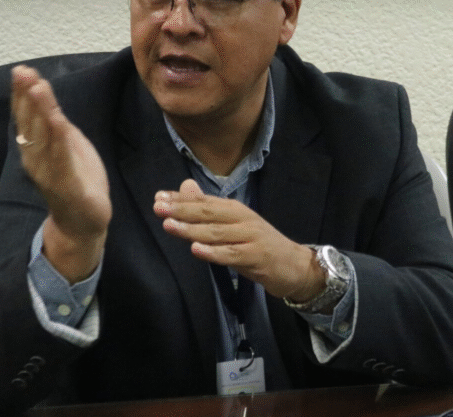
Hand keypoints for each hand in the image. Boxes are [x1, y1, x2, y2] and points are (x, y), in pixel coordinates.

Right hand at [12, 65, 110, 281]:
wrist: (83, 222)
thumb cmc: (75, 179)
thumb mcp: (67, 144)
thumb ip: (55, 122)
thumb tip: (44, 94)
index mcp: (36, 148)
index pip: (26, 116)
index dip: (23, 94)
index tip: (23, 70)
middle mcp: (36, 159)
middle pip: (29, 122)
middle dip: (27, 96)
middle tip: (23, 72)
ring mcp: (49, 172)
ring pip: (42, 137)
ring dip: (39, 111)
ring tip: (37, 87)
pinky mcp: (66, 185)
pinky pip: (61, 159)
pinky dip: (58, 140)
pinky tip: (58, 121)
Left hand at [153, 179, 324, 300]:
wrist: (294, 265)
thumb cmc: (259, 244)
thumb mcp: (234, 224)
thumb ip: (209, 208)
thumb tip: (185, 187)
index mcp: (235, 209)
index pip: (204, 201)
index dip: (181, 199)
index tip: (158, 197)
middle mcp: (243, 219)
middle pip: (208, 213)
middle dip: (182, 210)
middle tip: (158, 207)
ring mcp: (250, 238)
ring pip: (216, 233)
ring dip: (191, 229)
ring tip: (170, 225)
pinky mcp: (256, 257)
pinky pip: (231, 255)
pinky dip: (213, 252)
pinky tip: (196, 250)